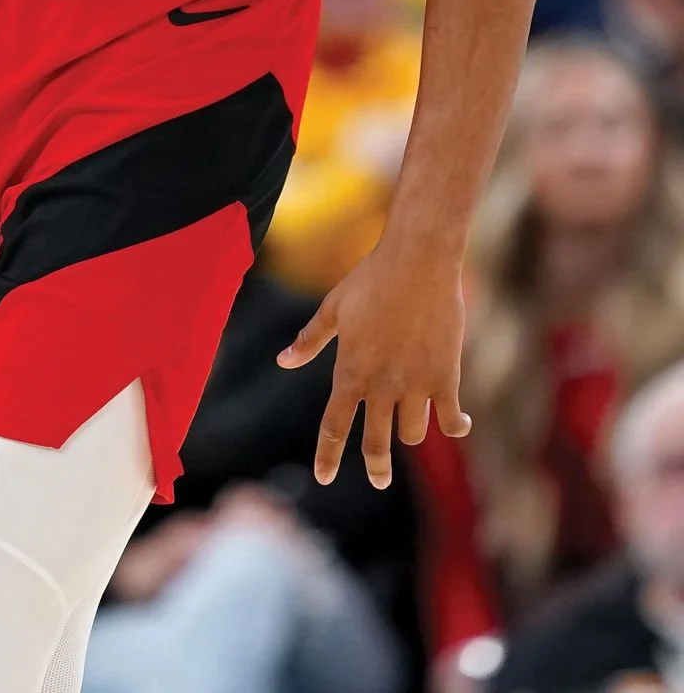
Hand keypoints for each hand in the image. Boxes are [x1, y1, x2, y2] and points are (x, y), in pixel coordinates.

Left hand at [277, 238, 470, 489]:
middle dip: (376, 465)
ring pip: (412, 432)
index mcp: (350, 370)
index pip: (334, 425)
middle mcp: (381, 385)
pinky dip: (455, 426)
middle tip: (378, 481)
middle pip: (377, 442)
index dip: (328, 455)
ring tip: (409, 424)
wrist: (418, 261)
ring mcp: (415, 384)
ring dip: (409, 431)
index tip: (324, 478)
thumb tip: (283, 361)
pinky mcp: (446, 376)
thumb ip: (310, 340)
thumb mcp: (333, 308)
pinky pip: (451, 418)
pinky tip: (457, 425)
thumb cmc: (371, 279)